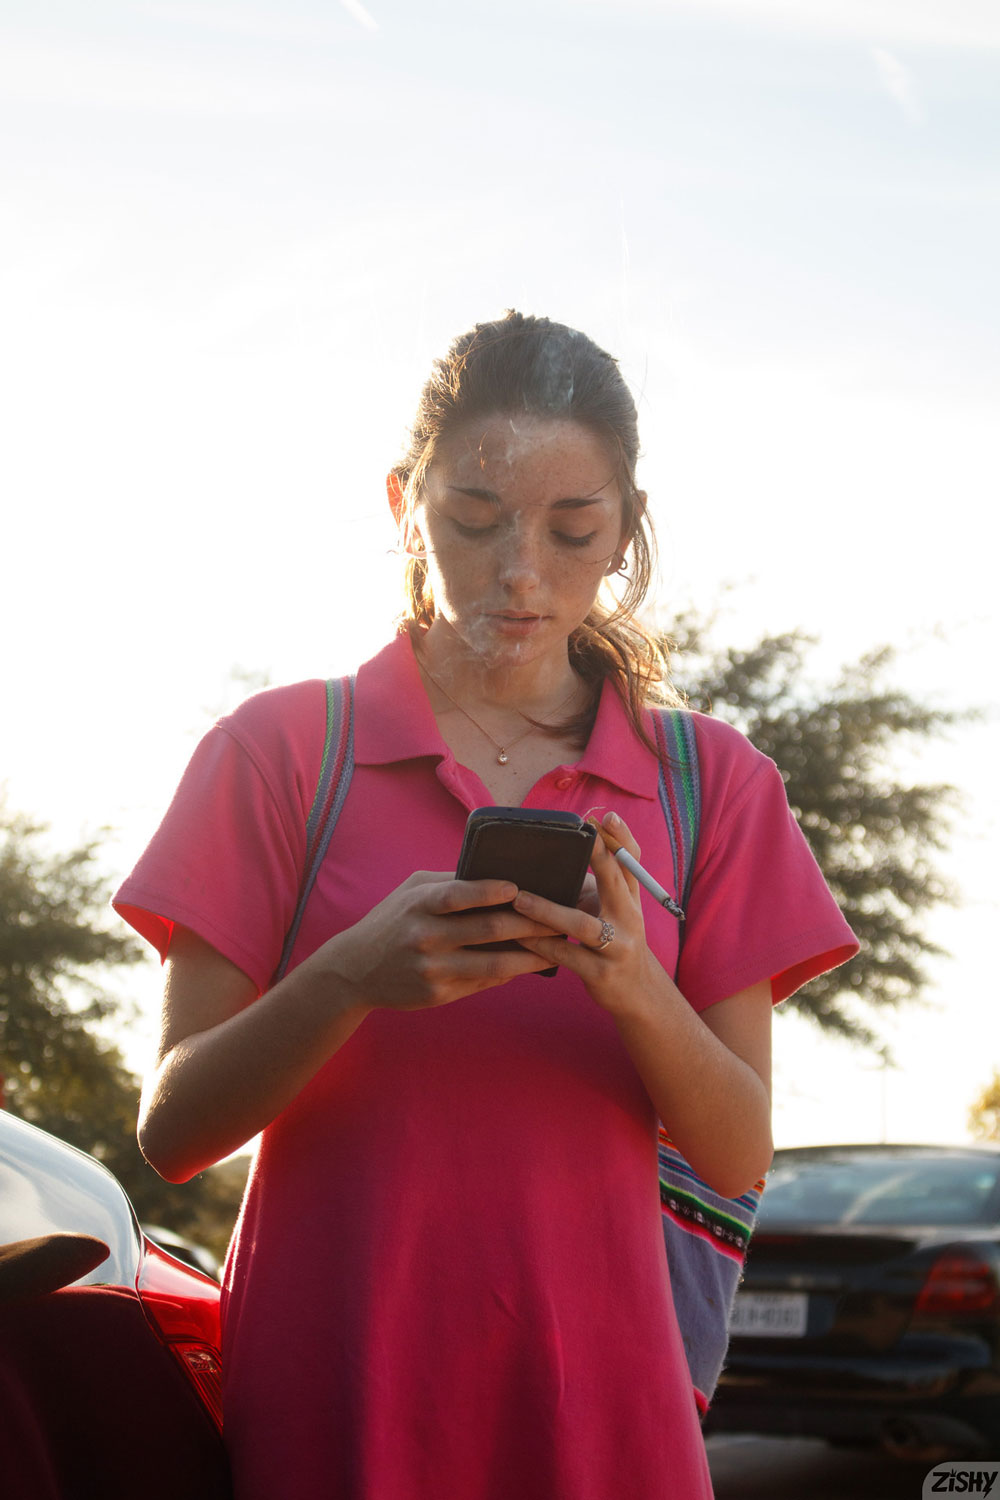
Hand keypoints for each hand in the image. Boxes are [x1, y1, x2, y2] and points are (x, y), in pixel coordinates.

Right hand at [322, 870, 561, 1012]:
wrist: (354, 971)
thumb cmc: (391, 921)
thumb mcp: (411, 892)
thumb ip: (449, 881)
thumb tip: (498, 872)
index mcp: (419, 905)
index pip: (459, 895)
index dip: (492, 891)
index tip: (521, 887)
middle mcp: (425, 937)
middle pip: (488, 929)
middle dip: (530, 923)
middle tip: (559, 917)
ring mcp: (432, 969)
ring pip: (494, 963)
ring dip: (531, 955)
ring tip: (556, 946)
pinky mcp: (438, 995)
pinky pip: (483, 982)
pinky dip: (510, 972)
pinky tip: (530, 964)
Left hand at [511, 812, 661, 1015]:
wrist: (637, 993)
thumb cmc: (617, 941)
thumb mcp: (616, 910)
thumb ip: (599, 884)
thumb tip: (562, 851)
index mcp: (631, 899)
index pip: (632, 862)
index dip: (622, 839)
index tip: (607, 817)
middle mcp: (630, 919)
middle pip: (615, 884)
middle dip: (599, 860)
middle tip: (580, 839)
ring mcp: (617, 948)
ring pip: (582, 925)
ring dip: (548, 911)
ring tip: (519, 900)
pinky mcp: (601, 974)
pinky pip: (566, 956)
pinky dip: (540, 945)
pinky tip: (517, 936)